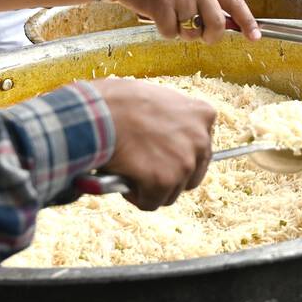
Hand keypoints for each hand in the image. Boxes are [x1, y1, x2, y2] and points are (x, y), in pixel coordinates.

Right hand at [91, 77, 216, 209]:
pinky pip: (151, 202)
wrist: (98, 113)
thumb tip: (164, 138)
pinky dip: (136, 197)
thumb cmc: (118, 101)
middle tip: (147, 168)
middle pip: (192, 173)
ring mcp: (185, 162)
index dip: (179, 153)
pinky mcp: (165, 182)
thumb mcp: (157, 99)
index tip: (164, 154)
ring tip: (130, 170)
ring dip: (152, 188)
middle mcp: (201, 140)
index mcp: (203, 114)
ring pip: (172, 191)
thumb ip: (171, 119)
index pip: (202, 146)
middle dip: (171, 175)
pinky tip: (122, 178)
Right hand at [114, 0, 261, 43]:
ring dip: (183, 33)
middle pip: (217, 24)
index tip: (255, 37)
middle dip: (211, 37)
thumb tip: (229, 24)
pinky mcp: (161, 5)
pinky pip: (170, 33)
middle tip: (202, 36)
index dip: (248, 22)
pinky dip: (165, 32)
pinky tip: (159, 16)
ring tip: (174, 18)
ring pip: (192, 32)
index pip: (235, 2)